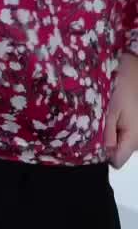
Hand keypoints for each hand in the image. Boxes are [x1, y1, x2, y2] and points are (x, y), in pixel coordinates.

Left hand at [106, 52, 137, 168]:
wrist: (132, 67)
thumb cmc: (121, 86)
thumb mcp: (109, 111)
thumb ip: (106, 134)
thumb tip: (102, 153)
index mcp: (134, 138)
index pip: (117, 161)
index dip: (103, 154)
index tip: (95, 139)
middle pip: (119, 152)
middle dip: (107, 142)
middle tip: (100, 122)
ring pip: (122, 142)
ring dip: (112, 133)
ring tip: (108, 115)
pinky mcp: (137, 124)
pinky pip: (125, 133)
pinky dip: (117, 126)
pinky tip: (114, 113)